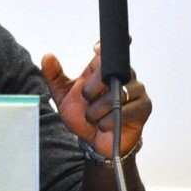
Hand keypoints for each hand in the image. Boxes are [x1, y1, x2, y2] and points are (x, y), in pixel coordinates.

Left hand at [42, 43, 150, 160]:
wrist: (94, 143)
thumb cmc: (83, 117)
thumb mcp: (63, 98)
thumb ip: (54, 77)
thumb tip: (47, 56)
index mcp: (104, 69)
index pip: (110, 49)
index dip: (104, 47)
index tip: (95, 50)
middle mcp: (123, 75)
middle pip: (109, 71)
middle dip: (91, 88)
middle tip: (86, 100)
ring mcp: (136, 90)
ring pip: (117, 93)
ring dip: (98, 109)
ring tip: (94, 118)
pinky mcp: (143, 107)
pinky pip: (126, 110)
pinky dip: (109, 120)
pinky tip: (104, 125)